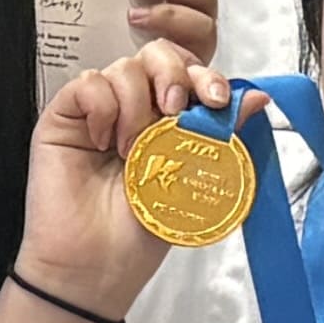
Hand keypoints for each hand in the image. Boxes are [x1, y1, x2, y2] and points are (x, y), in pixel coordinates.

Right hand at [24, 43, 239, 321]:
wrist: (96, 267)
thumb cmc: (138, 233)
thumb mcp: (191, 180)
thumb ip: (220, 135)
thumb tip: (258, 97)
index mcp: (167, 122)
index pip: (188, 73)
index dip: (205, 75)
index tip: (218, 98)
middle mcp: (134, 110)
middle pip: (156, 55)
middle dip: (173, 74)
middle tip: (173, 112)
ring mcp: (99, 112)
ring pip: (123, 67)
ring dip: (136, 104)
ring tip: (132, 148)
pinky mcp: (64, 118)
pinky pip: (85, 84)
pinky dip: (101, 106)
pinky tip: (103, 141)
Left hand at [122, 0, 221, 63]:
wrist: (116, 85)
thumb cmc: (115, 38)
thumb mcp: (117, 5)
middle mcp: (198, 15)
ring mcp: (199, 43)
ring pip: (203, 23)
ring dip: (170, 15)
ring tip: (134, 17)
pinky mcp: (195, 68)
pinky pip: (197, 59)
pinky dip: (178, 51)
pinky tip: (153, 47)